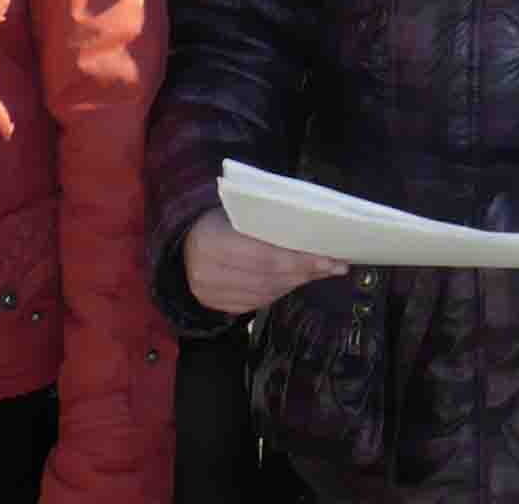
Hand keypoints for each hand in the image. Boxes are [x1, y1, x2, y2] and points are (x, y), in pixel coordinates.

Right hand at [183, 206, 347, 314]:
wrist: (184, 240)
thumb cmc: (220, 218)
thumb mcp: (239, 212)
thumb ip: (270, 223)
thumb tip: (314, 232)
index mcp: (212, 242)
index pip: (265, 256)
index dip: (299, 259)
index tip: (328, 257)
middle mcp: (207, 273)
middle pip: (269, 277)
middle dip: (306, 271)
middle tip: (334, 265)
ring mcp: (210, 294)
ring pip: (266, 292)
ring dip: (297, 282)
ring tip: (320, 271)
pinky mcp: (217, 306)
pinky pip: (257, 302)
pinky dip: (281, 291)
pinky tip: (296, 280)